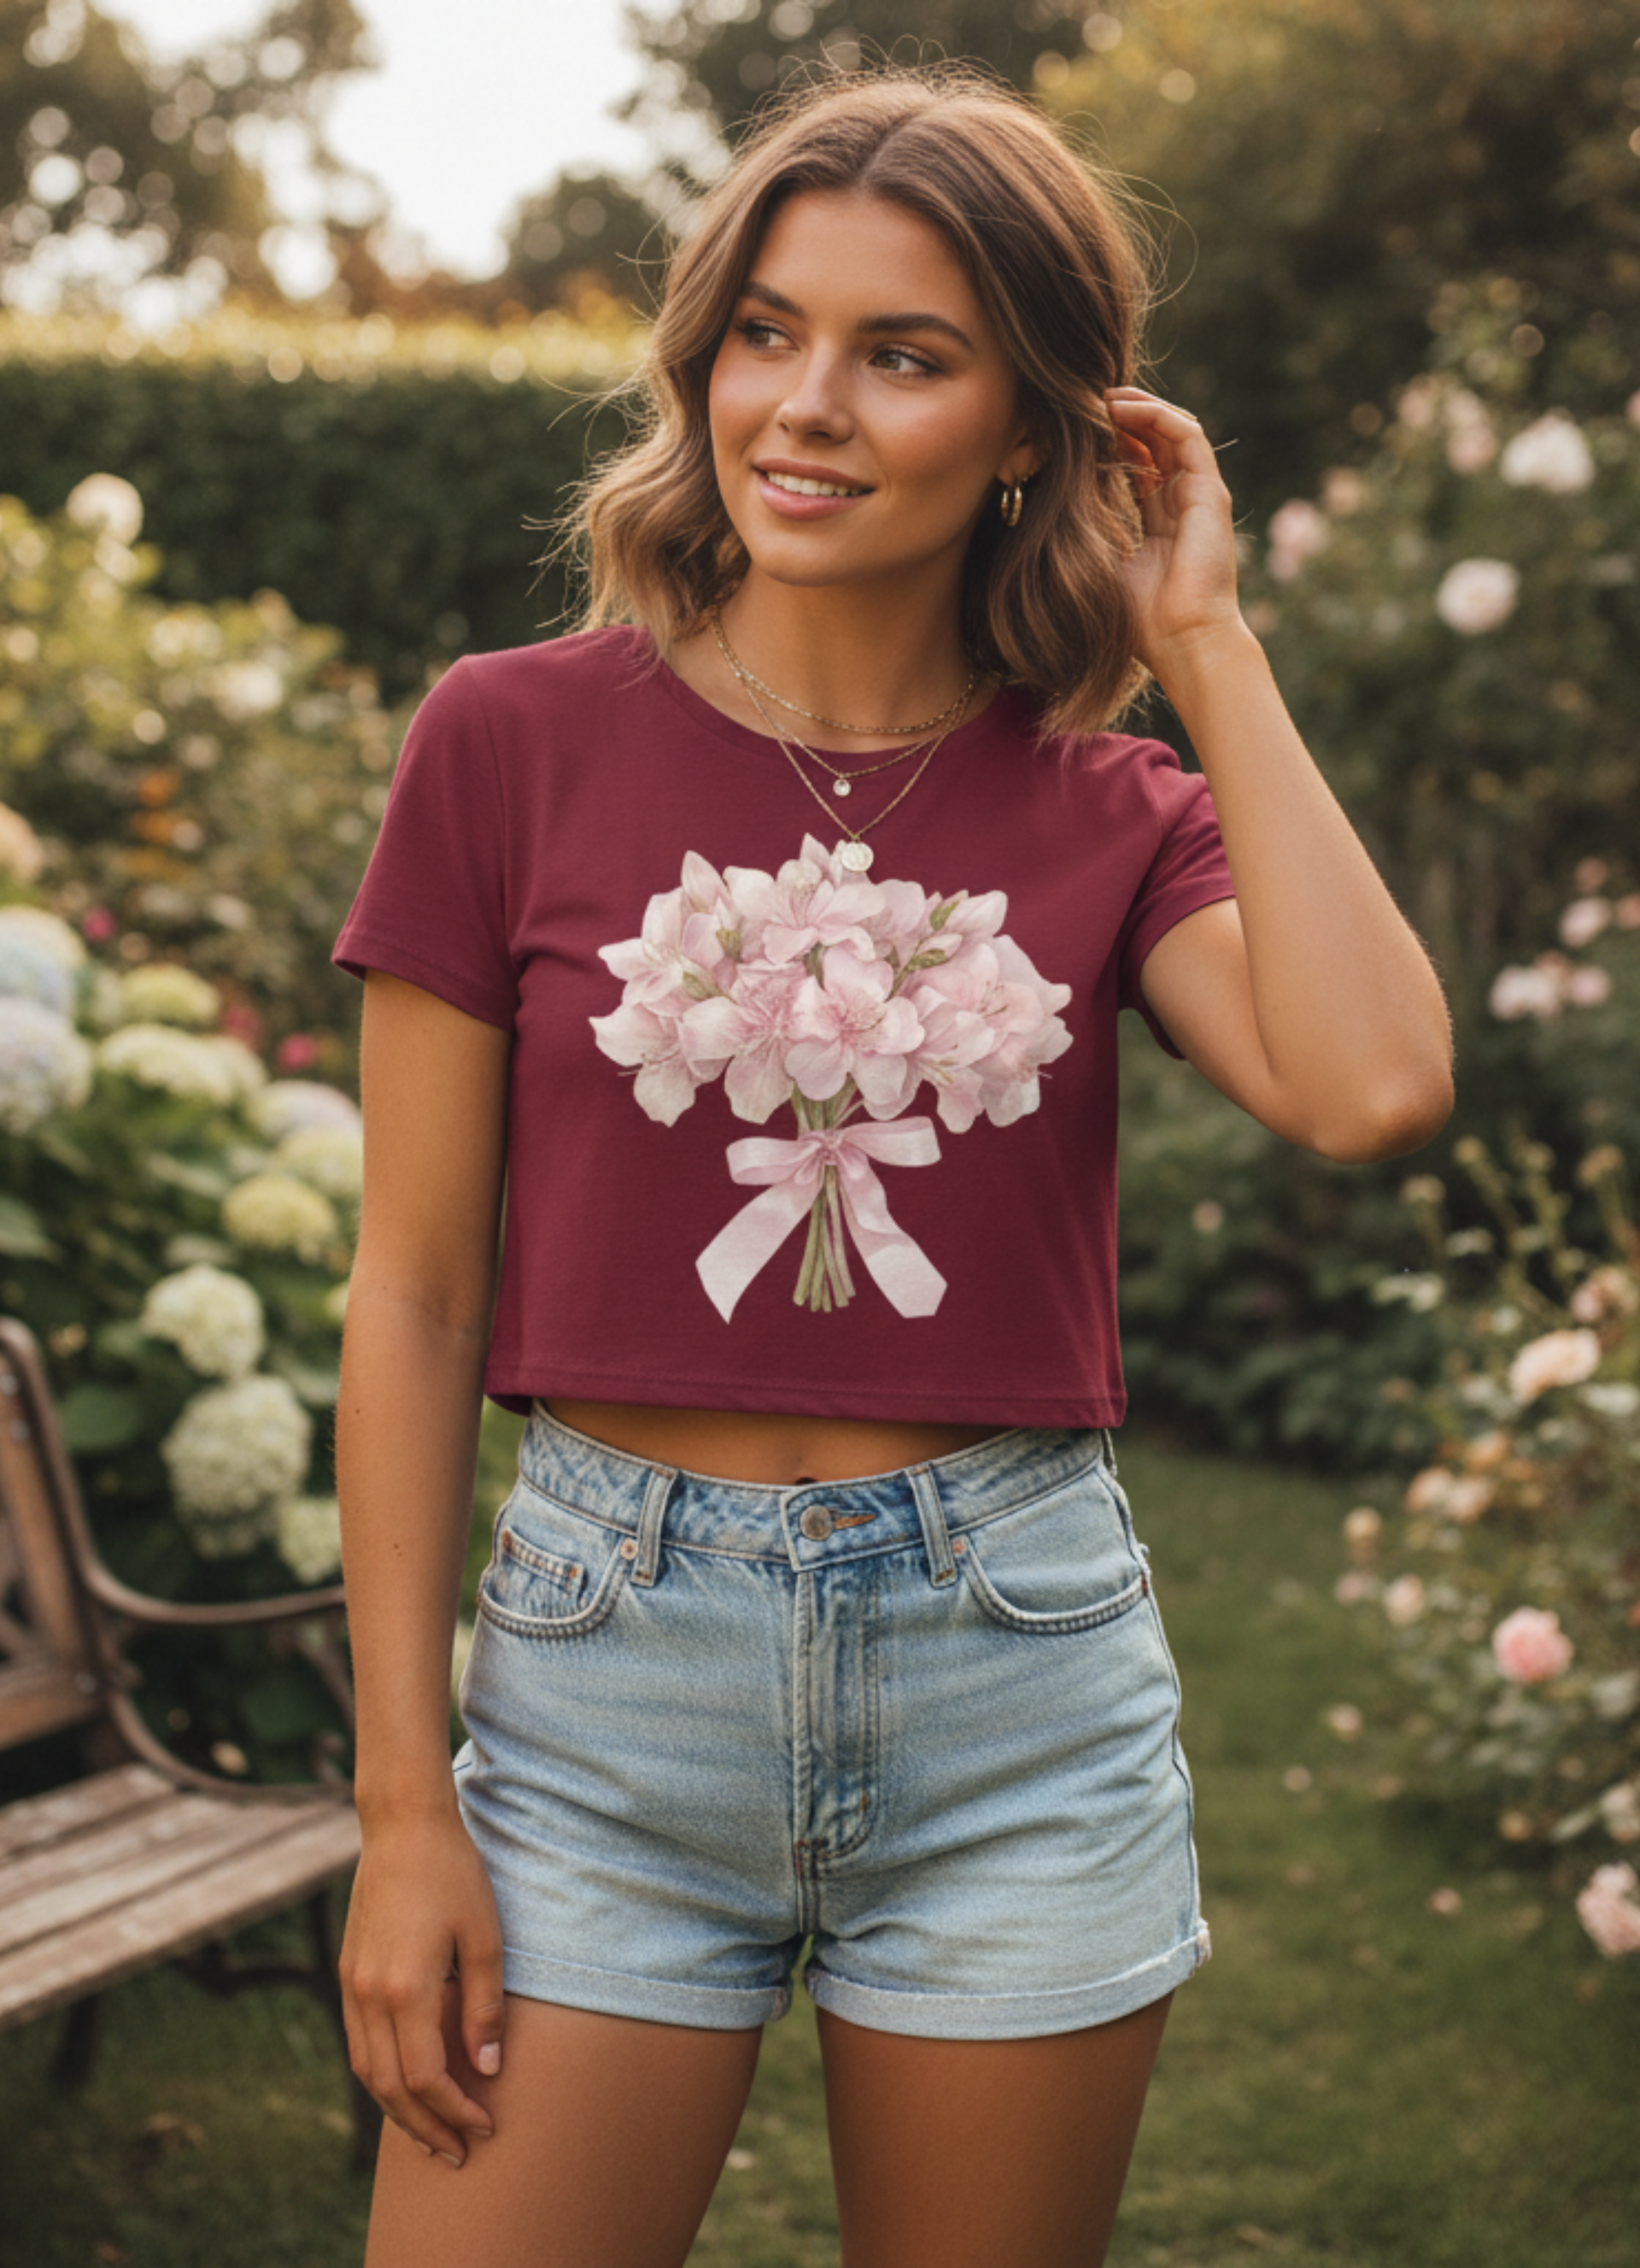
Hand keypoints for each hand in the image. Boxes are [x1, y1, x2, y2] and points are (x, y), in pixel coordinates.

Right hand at [339, 1806, 504, 2164]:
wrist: (403, 1827)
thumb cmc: (454, 1875)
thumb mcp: (484, 1938)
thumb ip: (484, 2008)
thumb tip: (488, 2070)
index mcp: (405, 1989)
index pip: (425, 2077)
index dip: (454, 2110)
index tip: (485, 2126)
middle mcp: (369, 1995)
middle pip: (390, 2088)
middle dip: (425, 2127)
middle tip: (459, 2152)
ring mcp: (352, 1985)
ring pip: (367, 2072)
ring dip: (399, 2110)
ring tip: (433, 2134)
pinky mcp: (348, 1973)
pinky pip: (358, 2044)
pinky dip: (380, 2076)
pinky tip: (405, 2086)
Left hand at [1104, 387, 1244, 679]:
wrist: (1183, 643)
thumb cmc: (1143, 622)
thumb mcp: (1104, 568)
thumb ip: (1092, 536)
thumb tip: (1050, 517)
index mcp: (1160, 523)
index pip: (1138, 466)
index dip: (1110, 442)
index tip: (1075, 430)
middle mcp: (1182, 504)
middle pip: (1155, 442)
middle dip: (1122, 416)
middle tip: (1085, 401)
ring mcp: (1199, 496)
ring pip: (1172, 430)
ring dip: (1138, 407)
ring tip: (1102, 395)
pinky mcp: (1210, 492)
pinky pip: (1187, 435)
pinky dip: (1156, 415)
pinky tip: (1123, 408)